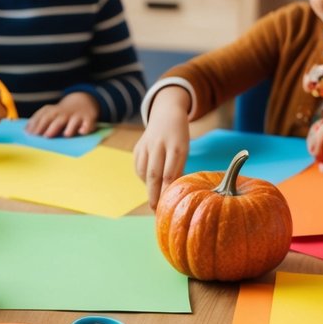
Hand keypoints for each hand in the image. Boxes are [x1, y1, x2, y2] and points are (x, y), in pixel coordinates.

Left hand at [25, 92, 99, 137]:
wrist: (83, 102)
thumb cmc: (62, 113)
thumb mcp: (51, 113)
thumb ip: (39, 120)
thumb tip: (25, 130)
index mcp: (53, 111)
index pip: (43, 116)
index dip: (36, 124)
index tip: (30, 134)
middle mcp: (65, 113)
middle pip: (57, 119)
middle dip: (51, 126)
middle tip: (45, 136)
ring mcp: (77, 115)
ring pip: (73, 121)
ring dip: (70, 127)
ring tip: (66, 134)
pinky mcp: (88, 119)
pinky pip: (88, 123)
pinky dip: (86, 127)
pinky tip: (82, 132)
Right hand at [133, 87, 190, 210]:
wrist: (166, 113)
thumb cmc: (179, 136)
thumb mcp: (184, 149)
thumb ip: (179, 168)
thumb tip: (174, 192)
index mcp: (176, 146)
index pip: (170, 173)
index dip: (168, 190)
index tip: (168, 204)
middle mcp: (159, 145)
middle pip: (154, 174)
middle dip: (154, 194)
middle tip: (155, 209)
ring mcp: (146, 146)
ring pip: (143, 172)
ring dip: (148, 187)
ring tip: (153, 200)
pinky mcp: (137, 147)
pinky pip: (138, 167)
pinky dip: (143, 178)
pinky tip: (149, 182)